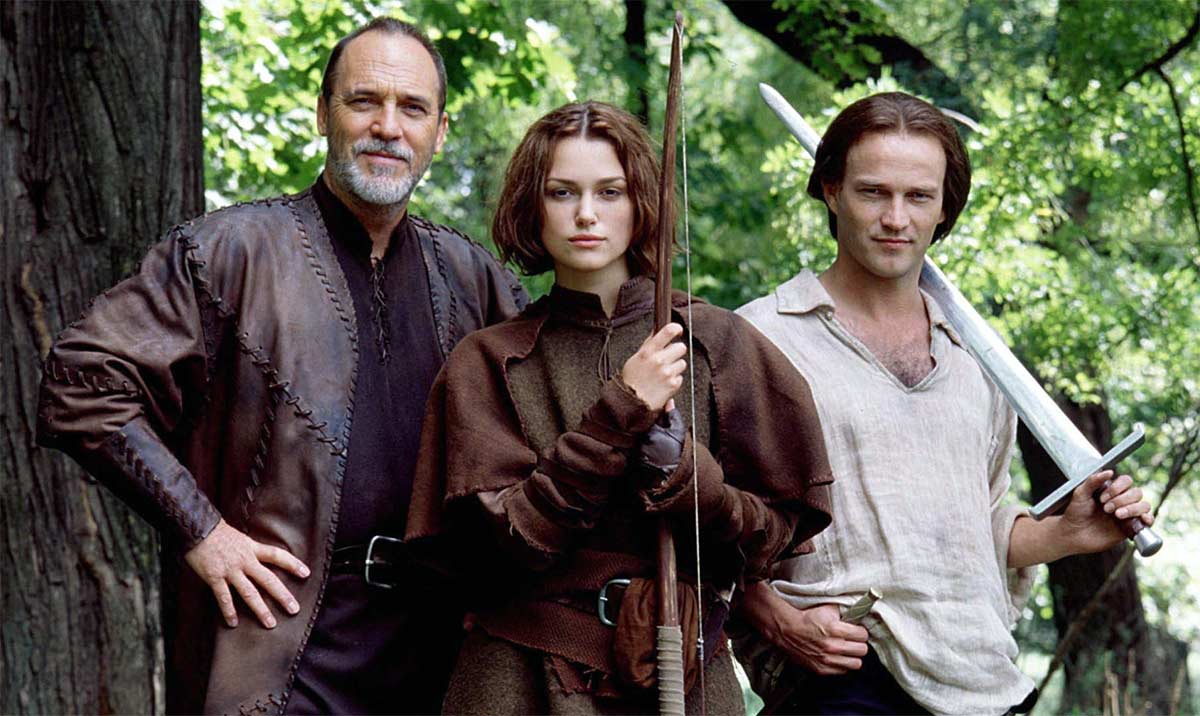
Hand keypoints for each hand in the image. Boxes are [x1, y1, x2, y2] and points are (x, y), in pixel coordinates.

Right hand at [184, 519, 309, 628]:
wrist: (197, 528)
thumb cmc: (218, 532)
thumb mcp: (241, 538)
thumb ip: (251, 550)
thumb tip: (261, 558)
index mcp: (252, 548)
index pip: (277, 555)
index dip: (292, 564)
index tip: (306, 573)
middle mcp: (245, 560)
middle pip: (268, 579)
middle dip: (282, 595)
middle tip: (294, 609)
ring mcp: (230, 570)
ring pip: (249, 593)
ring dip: (261, 609)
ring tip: (270, 623)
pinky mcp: (215, 577)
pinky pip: (224, 597)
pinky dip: (229, 611)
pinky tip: (233, 623)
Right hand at [621, 323, 685, 411]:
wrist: (631, 402)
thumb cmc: (631, 380)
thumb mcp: (635, 358)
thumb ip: (648, 346)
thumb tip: (657, 332)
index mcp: (648, 352)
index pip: (668, 331)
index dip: (676, 329)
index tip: (677, 331)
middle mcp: (659, 360)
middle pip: (681, 347)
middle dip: (676, 352)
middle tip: (668, 358)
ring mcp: (667, 372)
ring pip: (682, 363)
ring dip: (675, 367)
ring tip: (663, 373)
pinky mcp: (673, 384)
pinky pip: (680, 377)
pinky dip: (674, 380)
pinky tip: (664, 383)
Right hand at [742, 582, 867, 675]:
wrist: (787, 630)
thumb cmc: (807, 618)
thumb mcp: (827, 608)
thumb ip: (844, 611)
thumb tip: (859, 611)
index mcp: (835, 629)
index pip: (863, 635)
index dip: (860, 632)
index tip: (856, 631)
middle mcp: (833, 646)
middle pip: (862, 650)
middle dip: (859, 644)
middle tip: (853, 641)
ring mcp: (827, 660)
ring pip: (856, 664)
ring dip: (853, 657)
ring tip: (847, 651)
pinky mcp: (822, 669)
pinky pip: (843, 671)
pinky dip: (842, 664)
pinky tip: (837, 657)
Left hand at [1061, 470, 1153, 554]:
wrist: (1074, 534)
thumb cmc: (1075, 513)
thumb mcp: (1080, 494)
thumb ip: (1093, 481)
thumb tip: (1109, 471)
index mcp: (1111, 490)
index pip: (1126, 481)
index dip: (1117, 488)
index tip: (1102, 498)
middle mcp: (1122, 501)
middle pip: (1136, 493)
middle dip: (1122, 500)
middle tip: (1106, 509)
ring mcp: (1127, 514)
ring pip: (1144, 505)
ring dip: (1132, 509)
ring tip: (1116, 515)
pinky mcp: (1131, 528)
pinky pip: (1147, 521)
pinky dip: (1148, 519)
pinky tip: (1141, 519)